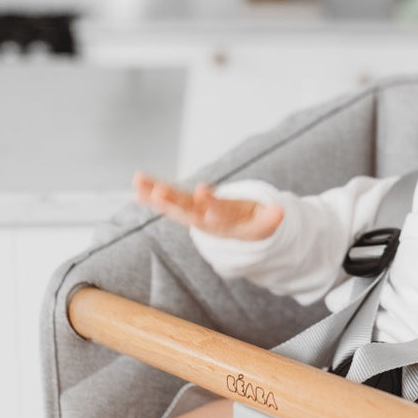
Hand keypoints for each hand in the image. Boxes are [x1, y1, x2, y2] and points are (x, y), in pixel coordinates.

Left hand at [133, 171, 283, 240]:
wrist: (239, 234)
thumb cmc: (253, 224)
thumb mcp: (265, 223)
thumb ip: (271, 218)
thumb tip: (281, 212)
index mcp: (225, 222)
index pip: (217, 213)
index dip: (210, 203)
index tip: (202, 190)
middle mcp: (205, 219)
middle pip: (188, 212)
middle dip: (173, 203)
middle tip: (158, 194)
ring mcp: (193, 213)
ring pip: (173, 205)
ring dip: (155, 197)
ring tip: (138, 186)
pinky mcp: (186, 205)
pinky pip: (168, 198)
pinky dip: (151, 191)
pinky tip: (137, 183)